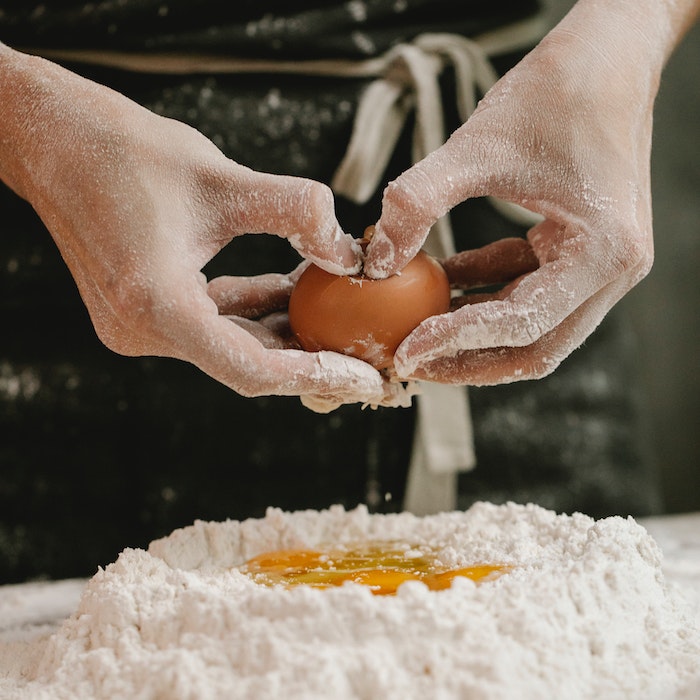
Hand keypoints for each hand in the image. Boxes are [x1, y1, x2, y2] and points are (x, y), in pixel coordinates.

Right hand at [0, 47, 395, 404]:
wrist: (53, 138)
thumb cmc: (123, 150)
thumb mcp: (221, 177)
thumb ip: (295, 212)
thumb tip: (349, 250)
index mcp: (155, 307)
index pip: (252, 370)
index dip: (317, 376)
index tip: (367, 377)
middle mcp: (141, 331)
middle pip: (247, 365)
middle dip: (311, 361)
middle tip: (370, 359)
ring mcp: (139, 325)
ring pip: (232, 344)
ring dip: (285, 332)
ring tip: (343, 320)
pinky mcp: (144, 309)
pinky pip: (214, 321)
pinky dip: (255, 310)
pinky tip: (294, 290)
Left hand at [364, 0, 696, 384]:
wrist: (605, 55)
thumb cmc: (555, 93)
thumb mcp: (476, 147)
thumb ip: (418, 203)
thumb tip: (374, 262)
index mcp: (603, 254)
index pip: (521, 323)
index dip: (456, 341)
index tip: (403, 351)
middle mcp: (613, 272)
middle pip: (533, 347)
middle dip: (467, 360)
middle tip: (409, 362)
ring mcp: (599, 266)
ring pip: (529, 327)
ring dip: (471, 333)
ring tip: (414, 332)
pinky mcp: (579, 252)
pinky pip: (524, 290)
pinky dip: (482, 293)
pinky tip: (439, 282)